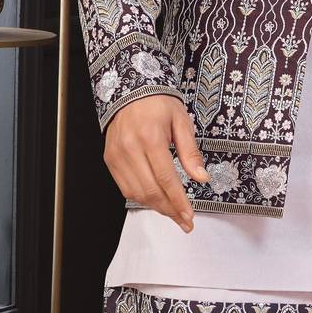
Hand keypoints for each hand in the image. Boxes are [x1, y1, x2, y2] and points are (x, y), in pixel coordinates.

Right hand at [103, 95, 210, 231]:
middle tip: (185, 221)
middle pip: (150, 190)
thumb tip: (202, 178)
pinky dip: (142, 198)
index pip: (166, 178)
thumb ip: (190, 151)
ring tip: (173, 213)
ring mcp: (117, 156)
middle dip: (169, 210)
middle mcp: (130, 148)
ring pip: (136, 193)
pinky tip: (156, 200)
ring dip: (156, 207)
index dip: (178, 200)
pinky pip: (125, 187)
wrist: (131, 91)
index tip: (189, 216)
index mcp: (150, 137)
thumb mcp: (181, 121)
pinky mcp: (110, 160)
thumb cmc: (159, 104)